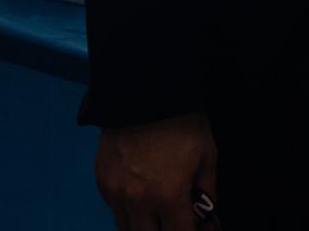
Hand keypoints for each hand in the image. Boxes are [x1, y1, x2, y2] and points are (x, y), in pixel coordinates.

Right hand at [95, 114, 216, 230]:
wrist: (145, 92)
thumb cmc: (183, 123)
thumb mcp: (207, 154)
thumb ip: (207, 189)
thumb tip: (206, 213)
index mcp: (168, 196)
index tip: (194, 229)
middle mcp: (138, 201)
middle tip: (173, 219)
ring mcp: (115, 192)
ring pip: (125, 227)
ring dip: (142, 225)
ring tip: (155, 213)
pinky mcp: (101, 180)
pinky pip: (112, 207)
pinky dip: (125, 209)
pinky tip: (137, 197)